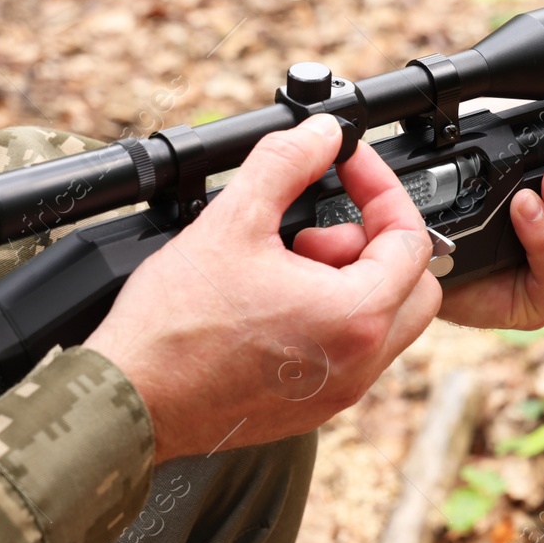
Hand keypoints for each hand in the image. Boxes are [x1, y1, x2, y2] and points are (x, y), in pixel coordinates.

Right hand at [85, 114, 440, 461]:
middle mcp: (361, 363)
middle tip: (314, 230)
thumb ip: (286, 162)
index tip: (349, 169)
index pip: (412, 240)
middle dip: (373, 244)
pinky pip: (352, 354)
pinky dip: (332, 318)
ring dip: (351, 281)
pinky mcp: (313, 409)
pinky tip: (273, 303)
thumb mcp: (232, 220)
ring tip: (286, 266)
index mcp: (356, 317)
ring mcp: (339, 392)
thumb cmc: (174, 326)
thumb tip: (320, 133)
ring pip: (384, 322)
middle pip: (413, 287)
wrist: (130, 400)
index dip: (382, 189)